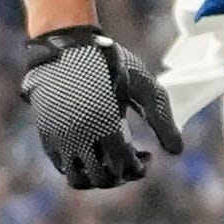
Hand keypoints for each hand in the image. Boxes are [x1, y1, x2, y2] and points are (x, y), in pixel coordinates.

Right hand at [22, 23, 182, 188]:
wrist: (66, 44)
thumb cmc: (111, 63)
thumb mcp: (143, 87)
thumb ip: (162, 120)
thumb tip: (177, 152)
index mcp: (104, 125)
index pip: (123, 167)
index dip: (140, 168)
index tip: (148, 155)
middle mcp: (78, 136)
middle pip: (101, 179)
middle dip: (121, 176)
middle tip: (132, 164)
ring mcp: (58, 137)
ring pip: (77, 180)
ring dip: (98, 177)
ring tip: (110, 163)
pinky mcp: (46, 134)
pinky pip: (62, 166)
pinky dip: (80, 167)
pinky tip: (94, 150)